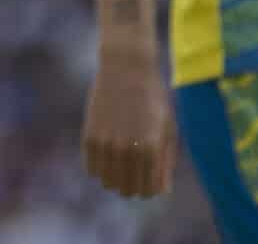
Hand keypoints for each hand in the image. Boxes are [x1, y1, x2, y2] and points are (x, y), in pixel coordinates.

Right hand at [82, 54, 179, 197]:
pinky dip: (100, 167)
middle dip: (133, 186)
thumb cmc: (152, 96)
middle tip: (136, 170)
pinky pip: (91, 169)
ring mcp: (106, 143)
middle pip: (127, 190)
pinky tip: (108, 152)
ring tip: (122, 161)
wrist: (126, 66)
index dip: (150, 189)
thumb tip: (162, 191)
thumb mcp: (167, 127)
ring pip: (107, 183)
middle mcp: (128, 149)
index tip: (150, 179)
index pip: (148, 191)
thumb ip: (166, 161)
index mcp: (151, 148)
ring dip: (115, 178)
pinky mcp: (89, 136)